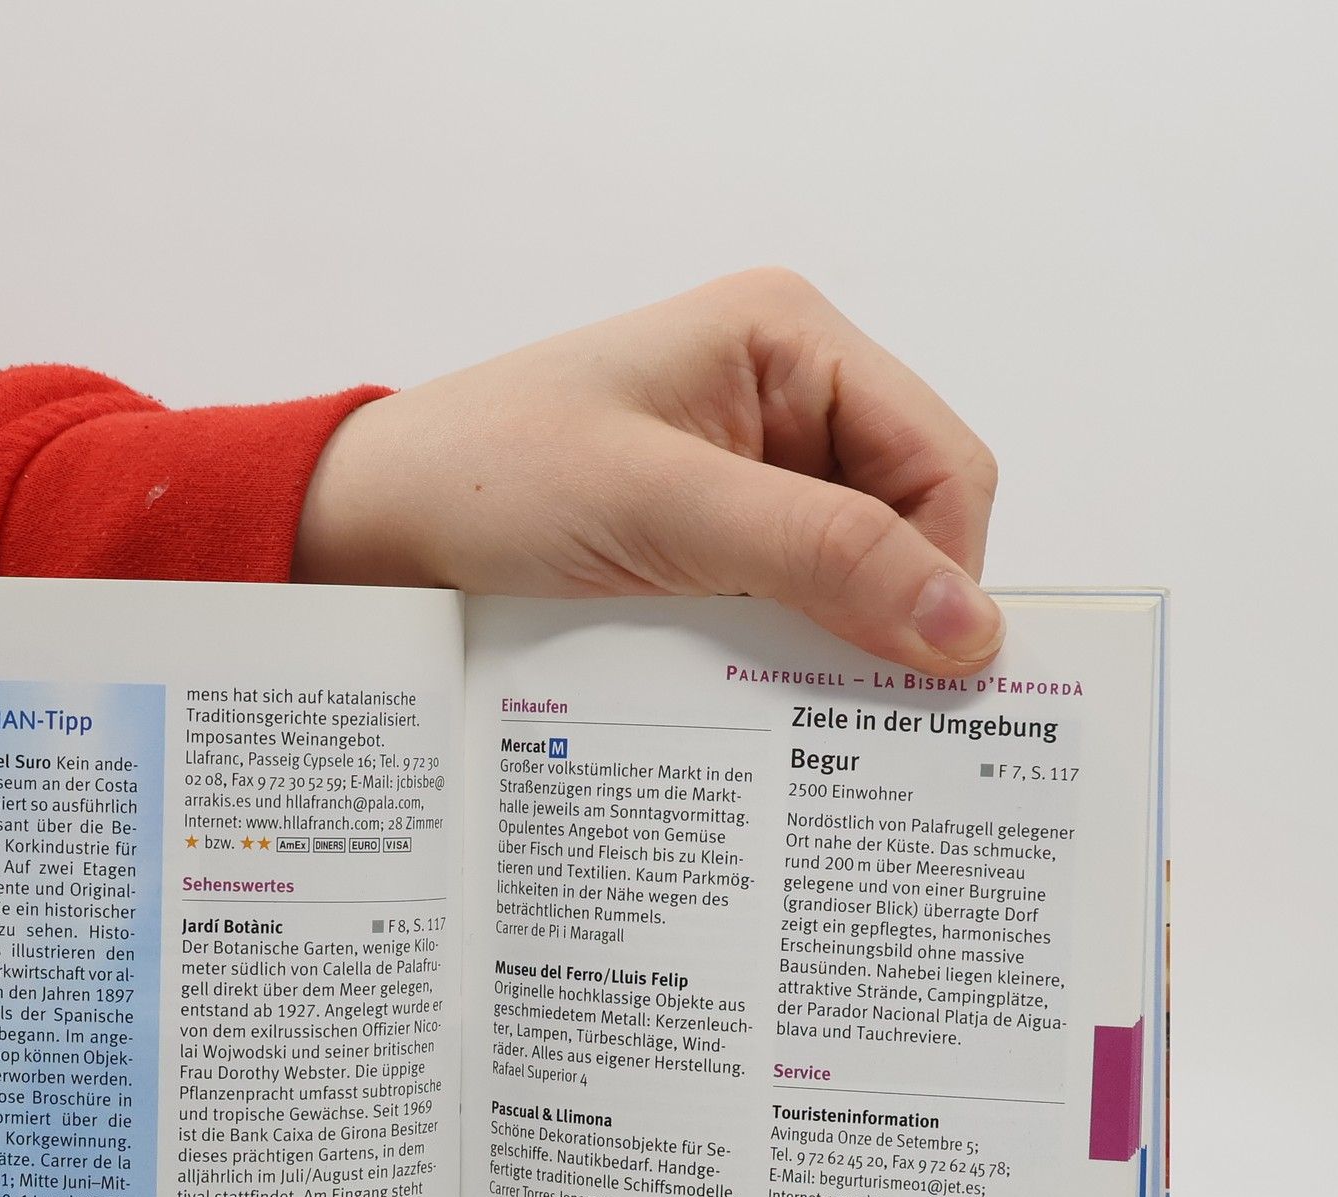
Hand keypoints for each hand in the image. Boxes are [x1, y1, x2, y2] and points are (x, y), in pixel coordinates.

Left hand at [295, 268, 1001, 671]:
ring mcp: (750, 474)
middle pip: (912, 522)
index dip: (950, 572)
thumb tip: (968, 627)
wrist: (369, 531)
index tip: (931, 679)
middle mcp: (787, 397)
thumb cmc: (490, 481)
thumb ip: (820, 555)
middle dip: (896, 613)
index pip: (943, 463)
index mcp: (792, 340)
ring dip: (839, 643)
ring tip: (798, 707)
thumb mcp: (662, 510)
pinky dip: (789, 654)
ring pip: (857, 575)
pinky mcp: (713, 540)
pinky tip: (758, 694)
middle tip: (865, 714)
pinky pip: (793, 605)